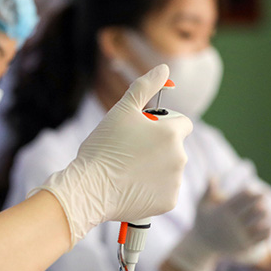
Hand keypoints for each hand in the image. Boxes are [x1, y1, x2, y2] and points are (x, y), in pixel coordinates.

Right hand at [35, 65, 191, 245]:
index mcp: (171, 133)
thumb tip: (163, 68)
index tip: (144, 133)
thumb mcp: (121, 111)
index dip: (163, 125)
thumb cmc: (102, 148)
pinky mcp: (168, 202)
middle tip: (129, 153)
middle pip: (174, 148)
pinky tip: (132, 188)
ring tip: (128, 172)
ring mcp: (175, 182)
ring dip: (156, 169)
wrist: (88, 188)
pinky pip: (165, 192)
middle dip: (158, 148)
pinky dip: (152, 191)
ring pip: (169, 170)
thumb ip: (145, 87)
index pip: (182, 124)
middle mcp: (179, 157)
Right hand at [168, 179, 270, 270]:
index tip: (260, 191)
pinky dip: (269, 229)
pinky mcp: (245, 246)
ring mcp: (240, 235)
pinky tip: (268, 225)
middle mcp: (233, 223)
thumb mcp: (201, 205)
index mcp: (224, 211)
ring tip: (267, 211)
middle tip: (266, 200)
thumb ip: (208, 190)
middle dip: (264, 202)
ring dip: (268, 214)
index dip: (255, 191)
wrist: (201, 246)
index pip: (246, 196)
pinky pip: (264, 236)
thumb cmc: (203, 221)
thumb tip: (212, 174)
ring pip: (263, 221)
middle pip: (258, 208)